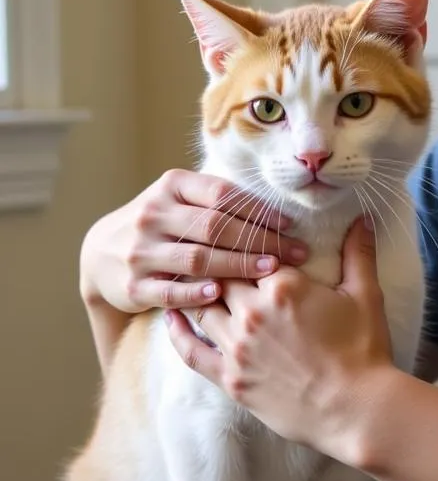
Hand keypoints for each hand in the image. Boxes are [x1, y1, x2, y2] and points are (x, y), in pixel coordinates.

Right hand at [81, 168, 307, 314]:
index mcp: (170, 187)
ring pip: (198, 258)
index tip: (290, 224)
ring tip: (272, 270)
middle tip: (295, 252)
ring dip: (239, 265)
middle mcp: (153, 215)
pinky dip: (196, 293)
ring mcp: (140, 251)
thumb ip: (217, 199)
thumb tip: (276, 210)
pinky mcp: (133, 285)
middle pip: (215, 227)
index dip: (259, 210)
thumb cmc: (160, 223)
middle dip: (260, 240)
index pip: (222, 195)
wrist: (100, 253)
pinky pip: (170, 291)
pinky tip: (221, 293)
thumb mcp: (179, 199)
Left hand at [165, 218, 394, 455]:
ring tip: (190, 279)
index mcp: (284, 286)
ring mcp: (237, 348)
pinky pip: (191, 352)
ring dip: (197, 292)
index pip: (250, 252)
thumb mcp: (366, 295)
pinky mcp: (230, 379)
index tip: (241, 237)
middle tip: (211, 253)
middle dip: (219, 264)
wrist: (356, 409)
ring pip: (202, 308)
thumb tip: (362, 219)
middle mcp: (252, 313)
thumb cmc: (364, 350)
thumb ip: (358, 253)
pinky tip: (171, 317)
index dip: (247, 243)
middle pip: (221, 276)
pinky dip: (178, 333)